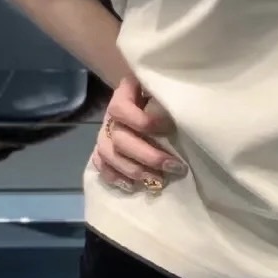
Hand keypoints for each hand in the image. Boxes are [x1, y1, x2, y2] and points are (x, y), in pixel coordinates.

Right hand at [92, 75, 187, 193]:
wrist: (152, 99)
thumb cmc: (163, 96)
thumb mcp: (165, 92)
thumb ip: (165, 102)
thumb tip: (176, 122)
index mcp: (123, 95)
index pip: (121, 109)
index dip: (143, 122)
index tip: (170, 129)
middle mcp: (110, 115)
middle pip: (119, 138)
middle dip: (147, 156)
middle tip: (174, 166)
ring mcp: (104, 134)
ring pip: (108, 155)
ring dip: (134, 170)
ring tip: (158, 180)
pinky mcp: (104, 150)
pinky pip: (101, 166)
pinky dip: (115, 177)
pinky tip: (134, 185)